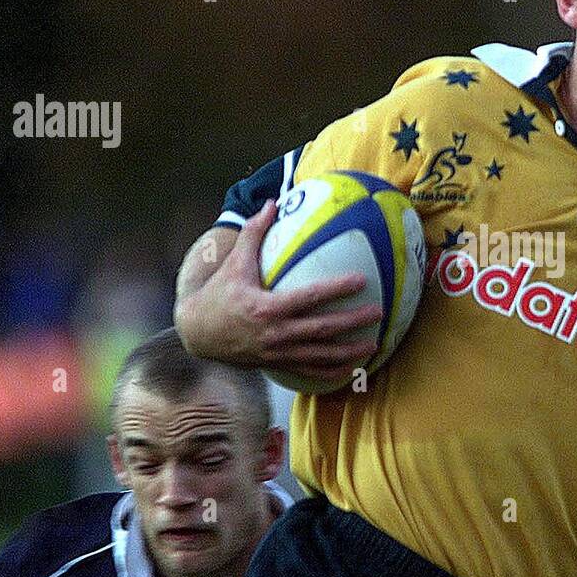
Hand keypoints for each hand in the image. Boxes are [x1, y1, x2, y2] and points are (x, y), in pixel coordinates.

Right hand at [176, 200, 382, 380]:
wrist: (197, 334)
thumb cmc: (219, 294)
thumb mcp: (234, 263)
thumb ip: (253, 233)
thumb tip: (272, 203)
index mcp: (266, 307)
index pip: (308, 297)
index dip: (336, 289)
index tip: (361, 280)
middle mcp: (274, 333)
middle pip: (322, 330)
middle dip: (352, 322)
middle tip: (379, 312)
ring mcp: (277, 353)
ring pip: (320, 356)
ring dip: (349, 351)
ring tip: (375, 343)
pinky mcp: (277, 366)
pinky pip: (309, 372)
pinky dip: (331, 373)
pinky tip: (351, 368)